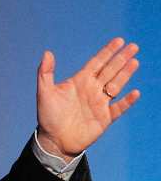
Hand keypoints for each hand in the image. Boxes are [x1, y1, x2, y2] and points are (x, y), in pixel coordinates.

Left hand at [36, 38, 139, 162]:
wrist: (54, 140)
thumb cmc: (47, 115)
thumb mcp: (44, 92)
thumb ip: (45, 73)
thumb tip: (47, 53)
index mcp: (80, 81)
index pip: (96, 63)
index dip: (107, 52)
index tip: (119, 40)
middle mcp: (92, 90)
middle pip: (110, 71)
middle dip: (121, 59)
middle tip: (133, 46)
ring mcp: (99, 104)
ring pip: (116, 85)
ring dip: (125, 74)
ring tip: (135, 62)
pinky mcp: (105, 118)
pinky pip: (118, 108)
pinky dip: (126, 101)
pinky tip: (135, 92)